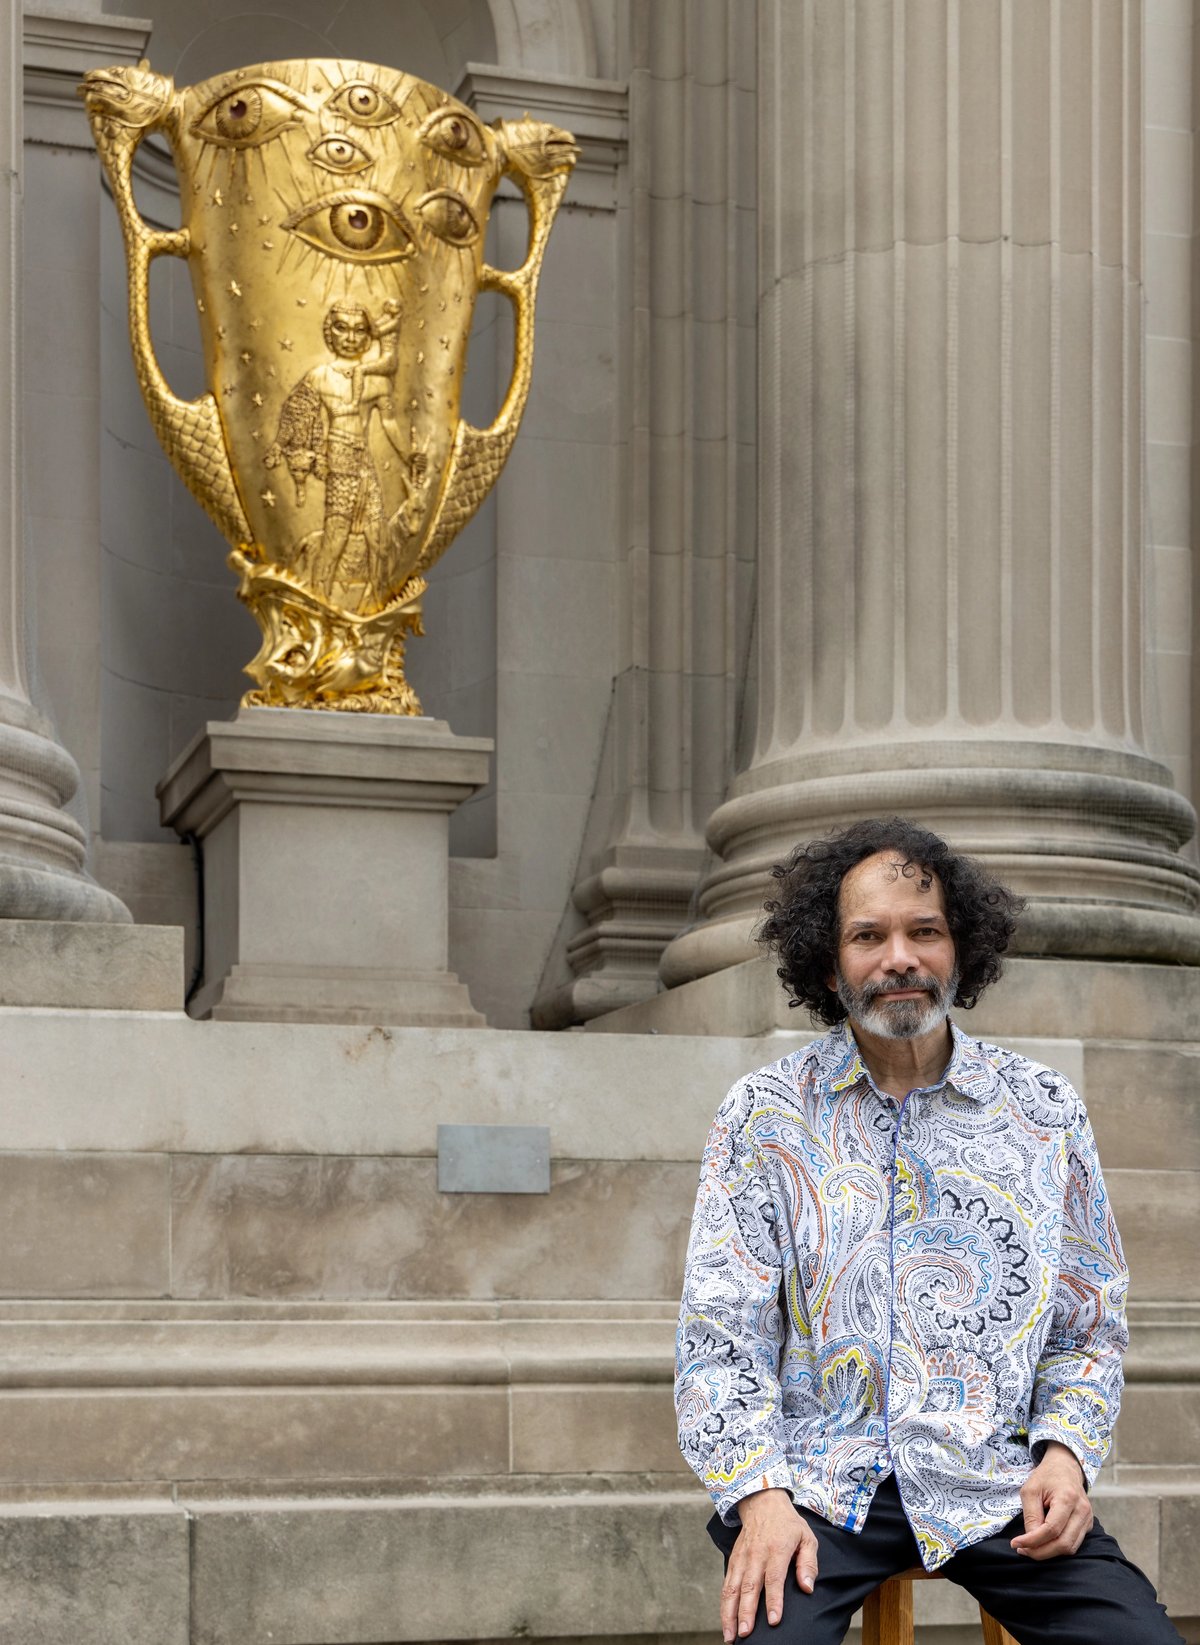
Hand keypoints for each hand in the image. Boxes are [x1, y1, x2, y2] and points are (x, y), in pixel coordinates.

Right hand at [721, 1487, 818, 1641]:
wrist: (762, 1502)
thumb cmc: (788, 1524)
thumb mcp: (806, 1538)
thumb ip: (808, 1563)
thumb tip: (807, 1588)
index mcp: (777, 1549)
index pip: (774, 1579)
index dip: (774, 1601)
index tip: (773, 1621)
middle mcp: (756, 1555)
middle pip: (749, 1587)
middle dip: (746, 1612)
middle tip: (746, 1634)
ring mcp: (742, 1558)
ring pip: (733, 1588)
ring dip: (730, 1613)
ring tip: (730, 1636)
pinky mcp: (734, 1561)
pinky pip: (727, 1584)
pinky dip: (724, 1604)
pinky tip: (725, 1621)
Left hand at [1010, 1441, 1091, 1558]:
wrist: (1065, 1467)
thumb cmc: (1046, 1476)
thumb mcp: (1031, 1490)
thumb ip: (1031, 1515)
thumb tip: (1030, 1541)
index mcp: (1068, 1498)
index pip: (1052, 1529)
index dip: (1033, 1540)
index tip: (1016, 1544)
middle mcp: (1082, 1511)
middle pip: (1063, 1544)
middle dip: (1041, 1552)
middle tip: (1022, 1550)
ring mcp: (1088, 1519)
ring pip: (1070, 1548)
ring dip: (1048, 1553)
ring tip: (1030, 1549)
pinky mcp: (1088, 1525)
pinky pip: (1073, 1544)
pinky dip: (1057, 1548)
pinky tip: (1043, 1544)